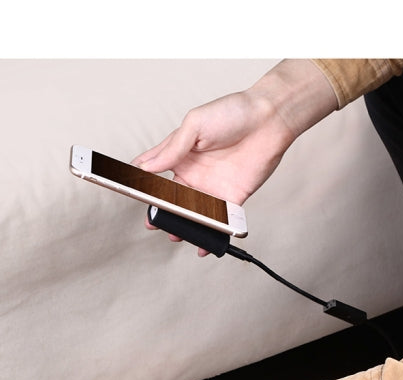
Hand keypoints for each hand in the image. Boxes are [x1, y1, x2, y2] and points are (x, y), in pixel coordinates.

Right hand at [133, 60, 337, 254]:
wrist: (269, 120)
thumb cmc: (233, 112)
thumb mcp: (195, 124)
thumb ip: (172, 148)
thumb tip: (148, 166)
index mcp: (181, 154)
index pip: (155, 173)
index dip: (143, 184)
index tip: (133, 195)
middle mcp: (194, 173)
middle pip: (172, 199)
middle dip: (161, 214)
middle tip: (153, 223)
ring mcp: (212, 188)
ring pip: (193, 214)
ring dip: (183, 226)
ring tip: (175, 235)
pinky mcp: (232, 198)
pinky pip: (219, 221)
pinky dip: (211, 235)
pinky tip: (202, 244)